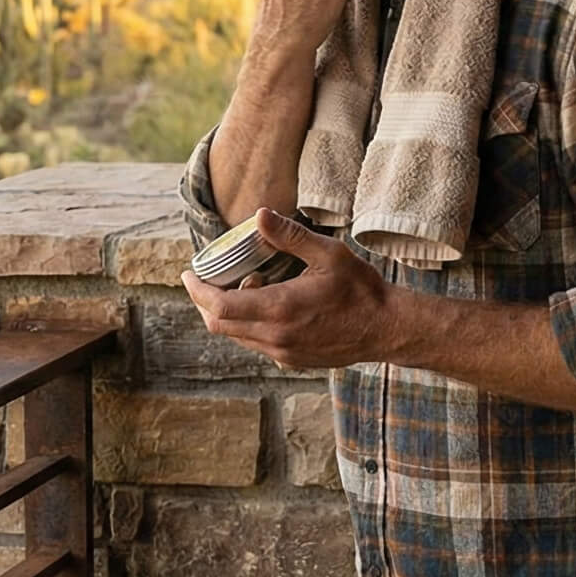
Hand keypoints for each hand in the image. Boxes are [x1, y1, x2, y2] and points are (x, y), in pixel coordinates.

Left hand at [182, 207, 403, 372]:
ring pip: (237, 336)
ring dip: (229, 312)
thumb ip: (290, 236)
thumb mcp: (328, 254)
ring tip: (248, 283)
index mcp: (279, 309)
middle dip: (206, 301)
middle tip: (209, 278)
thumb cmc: (361, 289)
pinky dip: (248, 324)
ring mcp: (282, 353)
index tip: (188, 275)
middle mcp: (275, 337)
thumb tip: (258, 216)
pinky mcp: (291, 360)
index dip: (197, 291)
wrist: (386, 328)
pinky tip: (267, 304)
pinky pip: (256, 343)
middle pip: (219, 325)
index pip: (218, 307)